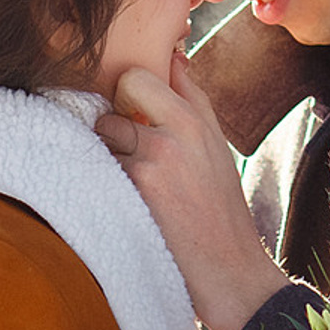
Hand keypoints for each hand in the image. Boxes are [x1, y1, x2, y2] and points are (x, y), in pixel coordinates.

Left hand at [99, 54, 289, 329]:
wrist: (231, 272)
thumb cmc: (220, 212)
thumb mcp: (217, 149)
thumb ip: (193, 102)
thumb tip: (173, 56)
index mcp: (199, 118)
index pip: (145, 73)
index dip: (130, 91)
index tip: (132, 114)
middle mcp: (180, 129)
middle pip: (120, 90)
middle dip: (116, 116)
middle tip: (128, 150)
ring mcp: (156, 155)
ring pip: (104, 129)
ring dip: (107, 151)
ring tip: (132, 184)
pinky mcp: (136, 185)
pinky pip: (99, 164)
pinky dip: (103, 180)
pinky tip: (126, 203)